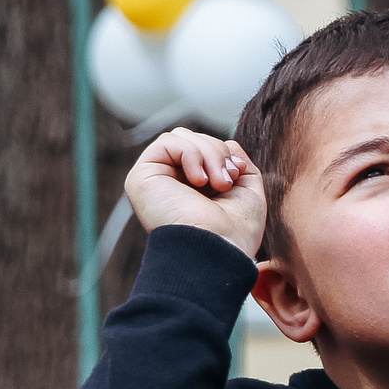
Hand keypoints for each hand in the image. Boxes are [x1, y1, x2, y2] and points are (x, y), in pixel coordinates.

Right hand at [125, 127, 264, 259]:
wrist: (220, 251)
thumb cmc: (236, 232)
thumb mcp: (247, 189)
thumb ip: (237, 162)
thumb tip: (228, 142)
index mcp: (191, 187)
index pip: (203, 148)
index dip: (223, 153)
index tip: (236, 174)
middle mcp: (170, 183)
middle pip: (193, 139)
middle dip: (217, 152)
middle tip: (226, 181)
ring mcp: (154, 180)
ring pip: (182, 137)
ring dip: (207, 153)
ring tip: (217, 183)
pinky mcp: (142, 178)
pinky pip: (167, 142)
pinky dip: (191, 153)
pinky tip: (199, 181)